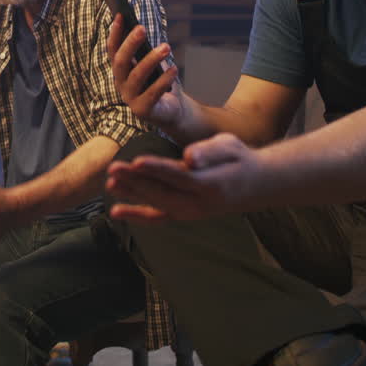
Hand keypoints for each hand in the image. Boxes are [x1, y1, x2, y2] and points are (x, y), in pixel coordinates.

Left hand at [106, 133, 256, 222]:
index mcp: (210, 184)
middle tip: (113, 168)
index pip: (178, 176)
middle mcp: (199, 204)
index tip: (136, 161)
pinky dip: (137, 215)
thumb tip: (189, 157)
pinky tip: (116, 211)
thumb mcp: (230, 147)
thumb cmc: (239, 159)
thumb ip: (209, 151)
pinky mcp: (184, 215)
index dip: (156, 169)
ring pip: (156, 205)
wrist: (255, 185)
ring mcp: (190, 213)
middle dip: (136, 181)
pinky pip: (158, 218)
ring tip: (110, 183)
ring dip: (132, 195)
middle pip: (162, 192)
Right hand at [108, 15, 181, 127]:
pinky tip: (174, 69)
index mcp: (120, 70)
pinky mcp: (143, 110)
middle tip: (142, 28)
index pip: (113, 49)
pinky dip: (164, 80)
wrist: (173, 110)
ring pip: (137, 76)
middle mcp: (121, 84)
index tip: (121, 15)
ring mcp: (130, 98)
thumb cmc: (160, 82)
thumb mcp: (152, 64)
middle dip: (130, 43)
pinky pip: (152, 93)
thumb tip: (140, 29)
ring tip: (166, 47)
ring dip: (151, 59)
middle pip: (121, 61)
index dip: (115, 33)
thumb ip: (144, 50)